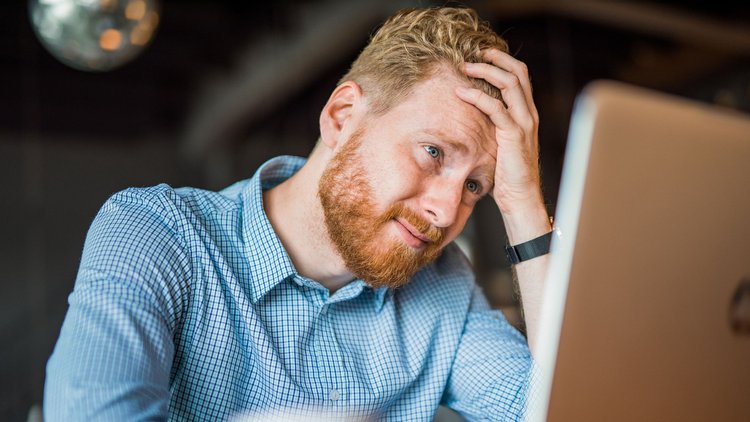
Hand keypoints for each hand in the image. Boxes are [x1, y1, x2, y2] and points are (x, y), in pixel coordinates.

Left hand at [456, 49, 543, 216]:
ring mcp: (524, 124)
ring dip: (485, 72)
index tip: (484, 56)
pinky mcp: (514, 135)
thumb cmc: (508, 175)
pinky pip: (495, 108)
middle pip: (518, 73)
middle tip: (474, 55)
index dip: (504, 62)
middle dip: (495, 59)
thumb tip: (474, 117)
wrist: (521, 198)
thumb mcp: (503, 145)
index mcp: (528, 114)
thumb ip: (496, 128)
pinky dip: (477, 96)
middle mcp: (529, 115)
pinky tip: (462, 92)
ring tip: (465, 68)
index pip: (522, 77)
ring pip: (509, 84)